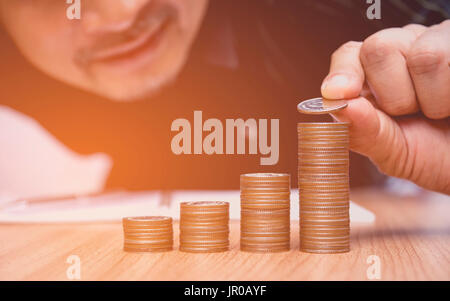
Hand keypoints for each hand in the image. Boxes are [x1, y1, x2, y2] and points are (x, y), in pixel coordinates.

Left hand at [321, 20, 449, 193]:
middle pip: (378, 48)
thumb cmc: (432, 152)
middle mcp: (402, 50)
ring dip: (431, 98)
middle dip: (393, 95)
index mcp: (373, 74)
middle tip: (411, 114)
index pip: (348, 55)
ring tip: (439, 110)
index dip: (343, 72)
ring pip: (423, 56)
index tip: (341, 93)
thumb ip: (361, 131)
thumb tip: (335, 103)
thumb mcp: (392, 151)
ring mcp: (436, 41)